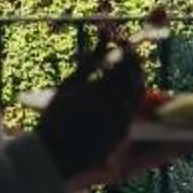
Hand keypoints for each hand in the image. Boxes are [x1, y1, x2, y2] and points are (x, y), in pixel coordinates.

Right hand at [35, 24, 145, 188]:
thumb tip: (103, 37)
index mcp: (100, 91)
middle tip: (129, 55)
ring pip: (137, 94)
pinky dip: (129, 98)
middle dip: (135, 63)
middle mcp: (114, 107)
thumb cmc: (56, 116)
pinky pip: (132, 110)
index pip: (126, 65)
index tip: (126, 44)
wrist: (55, 155)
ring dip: (135, 79)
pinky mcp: (122, 134)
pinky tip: (118, 94)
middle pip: (135, 78)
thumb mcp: (68, 86)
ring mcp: (120, 122)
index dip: (129, 52)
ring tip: (125, 72)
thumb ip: (89, 61)